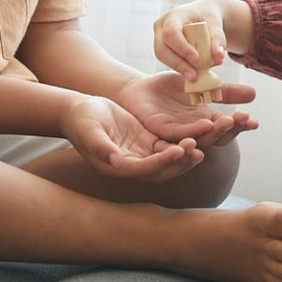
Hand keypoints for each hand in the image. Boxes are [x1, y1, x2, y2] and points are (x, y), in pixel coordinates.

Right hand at [61, 94, 202, 181]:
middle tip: (196, 149)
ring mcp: (142, 154)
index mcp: (118, 166)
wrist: (80, 111)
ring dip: (185, 154)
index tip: (177, 151)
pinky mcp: (148, 142)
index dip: (162, 162)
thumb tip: (114, 159)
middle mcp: (133, 165)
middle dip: (180, 162)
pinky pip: (169, 145)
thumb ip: (101, 147)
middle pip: (162, 170)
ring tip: (201, 145)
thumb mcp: (89, 132)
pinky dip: (183, 142)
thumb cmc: (81, 120)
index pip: (145, 169)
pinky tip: (197, 135)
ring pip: (169, 160)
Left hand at [117, 71, 257, 147]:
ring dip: (214, 132)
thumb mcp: (202, 85)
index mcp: (205, 121)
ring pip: (199, 138)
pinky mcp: (162, 131)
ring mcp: (179, 133)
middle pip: (216, 136)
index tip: (255, 122)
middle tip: (243, 119)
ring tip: (227, 122)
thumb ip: (225, 92)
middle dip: (230, 128)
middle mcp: (194, 131)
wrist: (140, 89)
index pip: (226, 128)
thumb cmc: (171, 89)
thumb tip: (254, 94)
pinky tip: (204, 124)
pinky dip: (192, 131)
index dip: (240, 126)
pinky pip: (179, 134)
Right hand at [153, 0, 252, 80]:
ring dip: (178, 68)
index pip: (171, 32)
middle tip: (194, 76)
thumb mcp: (215, 22)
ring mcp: (159, 37)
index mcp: (174, 16)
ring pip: (162, 56)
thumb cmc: (207, 16)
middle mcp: (162, 26)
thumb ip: (218, 38)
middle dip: (178, 64)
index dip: (181, 47)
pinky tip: (192, 72)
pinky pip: (167, 60)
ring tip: (195, 76)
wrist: (202, 14)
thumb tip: (218, 56)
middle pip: (162, 48)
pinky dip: (180, 67)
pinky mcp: (163, 47)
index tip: (196, 59)